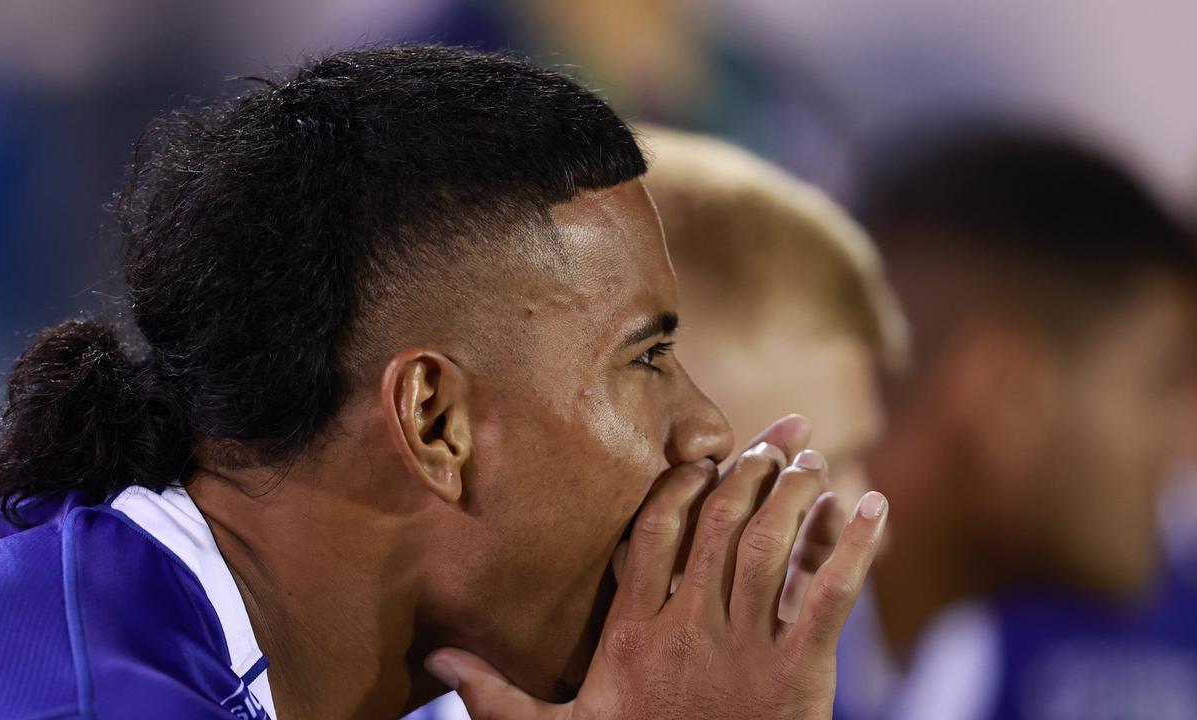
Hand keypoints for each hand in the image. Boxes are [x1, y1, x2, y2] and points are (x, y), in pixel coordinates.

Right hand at [424, 414, 888, 718]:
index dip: (681, 485)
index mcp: (635, 634)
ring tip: (812, 458)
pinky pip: (832, 597)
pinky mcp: (801, 676)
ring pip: (772, 547)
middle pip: (721, 526)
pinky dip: (857, 548)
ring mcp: (747, 649)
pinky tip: (876, 507)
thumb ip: (497, 699)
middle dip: (750, 470)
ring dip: (795, 495)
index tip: (703, 453)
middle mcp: (690, 628)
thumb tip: (436, 664)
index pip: (654, 535)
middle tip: (778, 432)